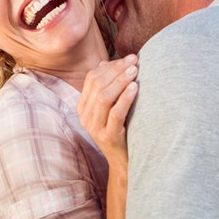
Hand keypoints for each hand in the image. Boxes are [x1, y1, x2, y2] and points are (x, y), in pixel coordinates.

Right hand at [77, 54, 137, 169]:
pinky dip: (125, 98)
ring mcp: (95, 127)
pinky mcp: (107, 136)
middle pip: (98, 85)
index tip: (129, 57)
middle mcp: (85, 116)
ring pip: (104, 97)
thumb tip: (104, 62)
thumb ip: (107, 87)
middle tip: (135, 60)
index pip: (92, 79)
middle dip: (117, 70)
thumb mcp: (111, 107)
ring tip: (135, 71)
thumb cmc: (120, 129)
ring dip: (121, 81)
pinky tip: (135, 87)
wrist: (123, 161)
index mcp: (83, 106)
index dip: (111, 66)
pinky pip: (115, 113)